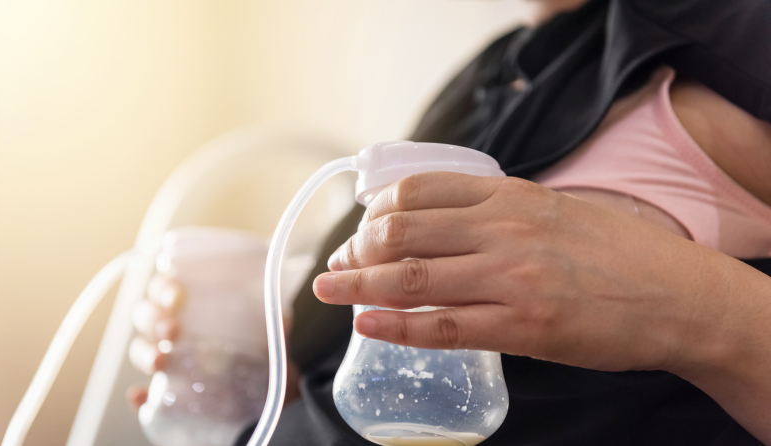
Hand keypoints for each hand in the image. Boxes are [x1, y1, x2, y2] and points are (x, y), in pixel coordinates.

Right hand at [126, 274, 302, 409]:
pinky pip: (144, 396)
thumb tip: (279, 309)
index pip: (165, 289)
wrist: (271, 391)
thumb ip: (274, 316)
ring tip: (159, 360)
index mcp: (192, 307)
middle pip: (146, 317)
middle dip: (153, 319)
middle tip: (171, 328)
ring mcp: (170, 362)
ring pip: (140, 350)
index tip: (175, 293)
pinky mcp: (169, 394)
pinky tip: (140, 393)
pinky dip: (139, 396)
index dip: (162, 288)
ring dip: (143, 352)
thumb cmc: (261, 350)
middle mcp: (175, 331)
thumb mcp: (270, 328)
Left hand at [312, 172, 734, 373]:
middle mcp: (503, 229)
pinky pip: (442, 327)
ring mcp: (510, 278)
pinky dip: (396, 325)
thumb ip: (497, 211)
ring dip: (358, 285)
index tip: (361, 228)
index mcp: (510, 195)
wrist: (678, 294)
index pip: (418, 191)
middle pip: (402, 232)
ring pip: (412, 278)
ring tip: (328, 291)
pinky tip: (367, 324)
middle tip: (339, 265)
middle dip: (357, 249)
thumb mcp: (553, 209)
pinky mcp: (522, 326)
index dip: (375, 211)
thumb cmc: (617, 252)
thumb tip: (440, 222)